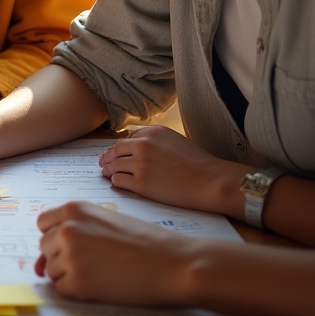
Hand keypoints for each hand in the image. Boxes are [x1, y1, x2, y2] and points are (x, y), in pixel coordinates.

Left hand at [35, 201, 194, 306]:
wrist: (173, 263)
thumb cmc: (145, 242)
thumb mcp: (105, 221)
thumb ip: (76, 229)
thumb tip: (43, 257)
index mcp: (74, 209)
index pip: (43, 223)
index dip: (56, 236)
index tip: (71, 244)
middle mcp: (67, 229)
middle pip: (45, 247)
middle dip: (62, 255)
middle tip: (93, 261)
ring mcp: (71, 256)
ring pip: (51, 269)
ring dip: (69, 273)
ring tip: (101, 271)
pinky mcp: (78, 282)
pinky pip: (61, 288)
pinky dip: (76, 290)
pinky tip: (100, 284)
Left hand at [98, 125, 245, 213]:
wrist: (210, 181)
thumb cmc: (198, 163)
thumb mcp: (174, 139)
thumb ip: (152, 138)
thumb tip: (132, 140)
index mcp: (151, 132)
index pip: (125, 138)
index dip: (118, 147)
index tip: (113, 152)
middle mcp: (142, 145)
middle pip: (115, 150)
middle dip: (108, 158)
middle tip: (104, 163)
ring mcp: (140, 165)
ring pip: (114, 166)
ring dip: (110, 170)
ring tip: (108, 174)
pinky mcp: (141, 183)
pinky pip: (119, 181)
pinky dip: (116, 182)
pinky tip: (119, 183)